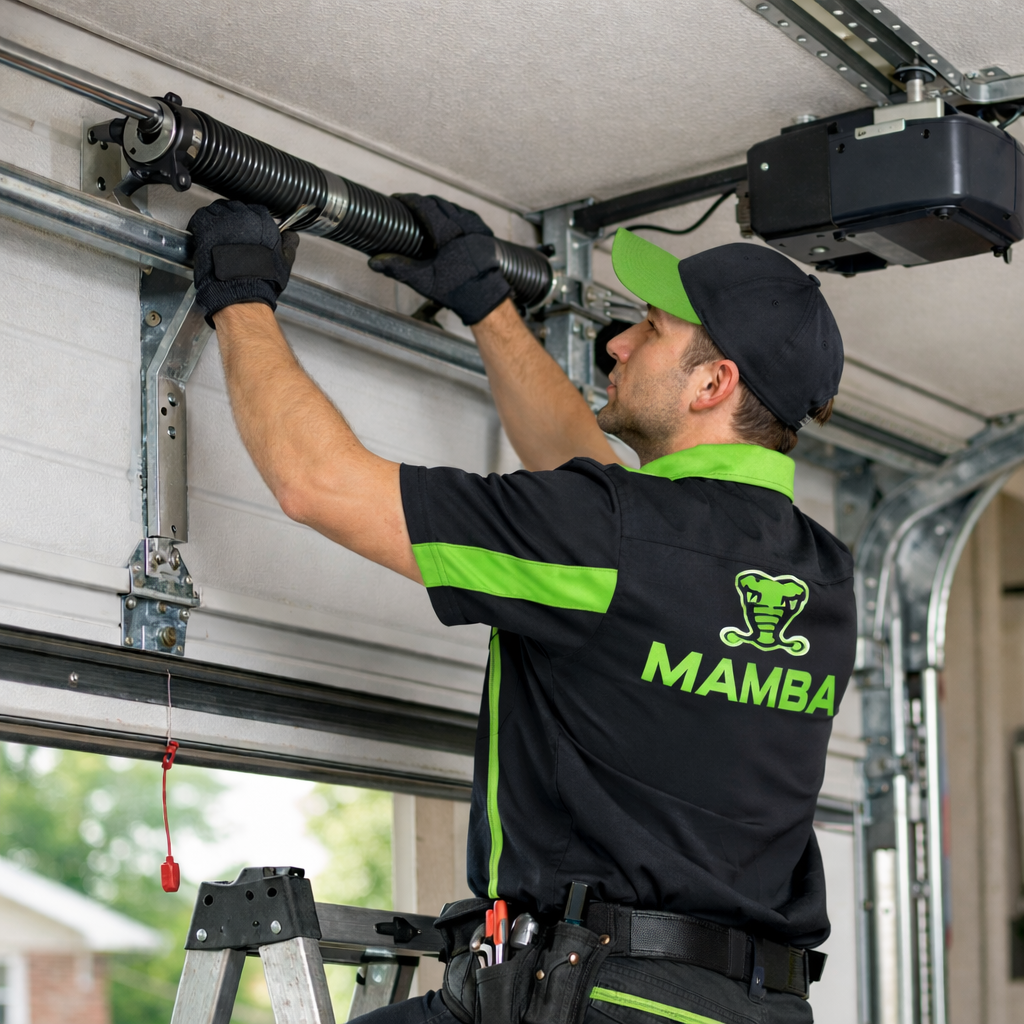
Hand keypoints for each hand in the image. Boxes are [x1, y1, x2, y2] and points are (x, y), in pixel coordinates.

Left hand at [187, 199, 298, 327]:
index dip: (246, 219)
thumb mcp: (284, 261)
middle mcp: (244, 216)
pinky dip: (199, 225)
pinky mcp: (207, 227)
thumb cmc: (263, 280)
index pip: (253, 209)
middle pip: (233, 207)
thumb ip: (289, 244)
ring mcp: (224, 220)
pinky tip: (201, 235)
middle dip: (229, 218)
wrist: (242, 291)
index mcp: (263, 222)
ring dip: (214, 219)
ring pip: (216, 210)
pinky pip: (200, 217)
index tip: (243, 228)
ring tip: (214, 234)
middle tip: (227, 233)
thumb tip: (291, 235)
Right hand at [368, 194, 510, 325]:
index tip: (399, 198)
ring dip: (440, 206)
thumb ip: (398, 268)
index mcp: (445, 231)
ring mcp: (476, 227)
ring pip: (455, 207)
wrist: (484, 297)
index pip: (424, 204)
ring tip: (430, 211)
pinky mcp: (485, 234)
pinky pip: (469, 216)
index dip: (409, 199)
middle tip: (411, 206)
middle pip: (439, 203)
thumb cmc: (455, 289)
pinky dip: (457, 213)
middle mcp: (462, 224)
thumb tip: (374, 262)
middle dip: (423, 201)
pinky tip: (453, 219)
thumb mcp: (422, 280)